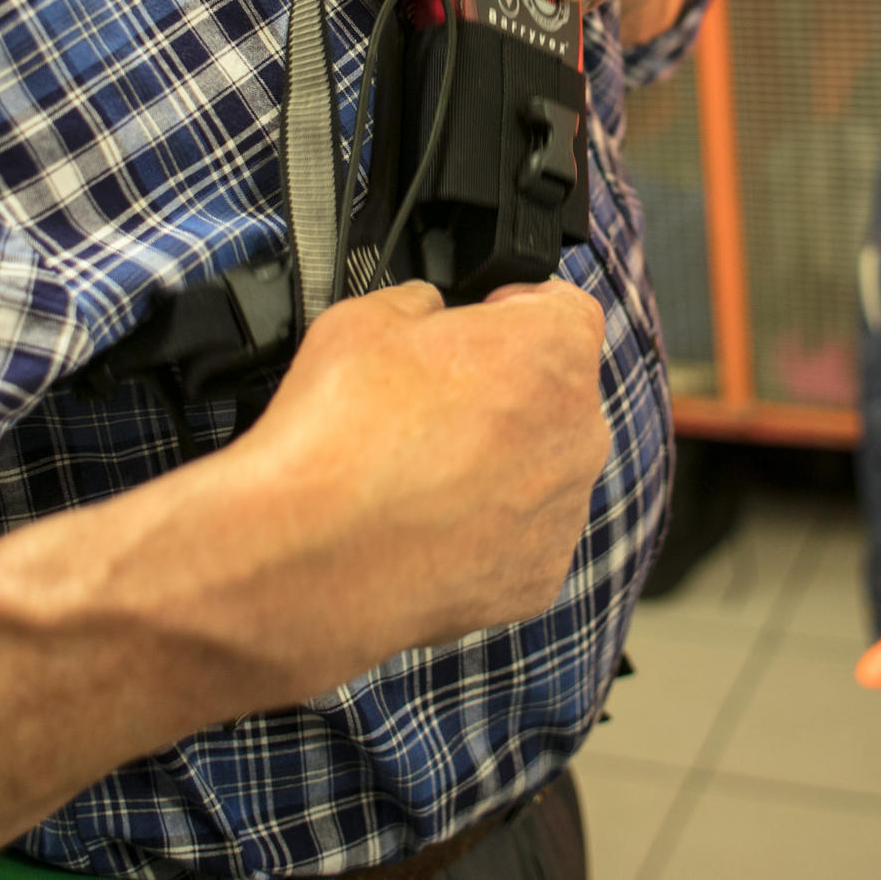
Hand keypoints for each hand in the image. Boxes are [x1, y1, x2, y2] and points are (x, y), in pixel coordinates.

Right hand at [230, 278, 611, 673]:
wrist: (302, 556)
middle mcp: (577, 432)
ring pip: (542, 469)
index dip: (515, 309)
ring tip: (418, 472)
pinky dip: (486, 529)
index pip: (564, 309)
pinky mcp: (536, 577)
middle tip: (430, 404)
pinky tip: (425, 524)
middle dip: (504, 390)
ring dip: (498, 462)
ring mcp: (562, 512)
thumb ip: (421, 303)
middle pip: (555, 394)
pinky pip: (522, 536)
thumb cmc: (336, 435)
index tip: (480, 324)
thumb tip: (428, 313)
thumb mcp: (365, 316)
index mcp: (551, 352)